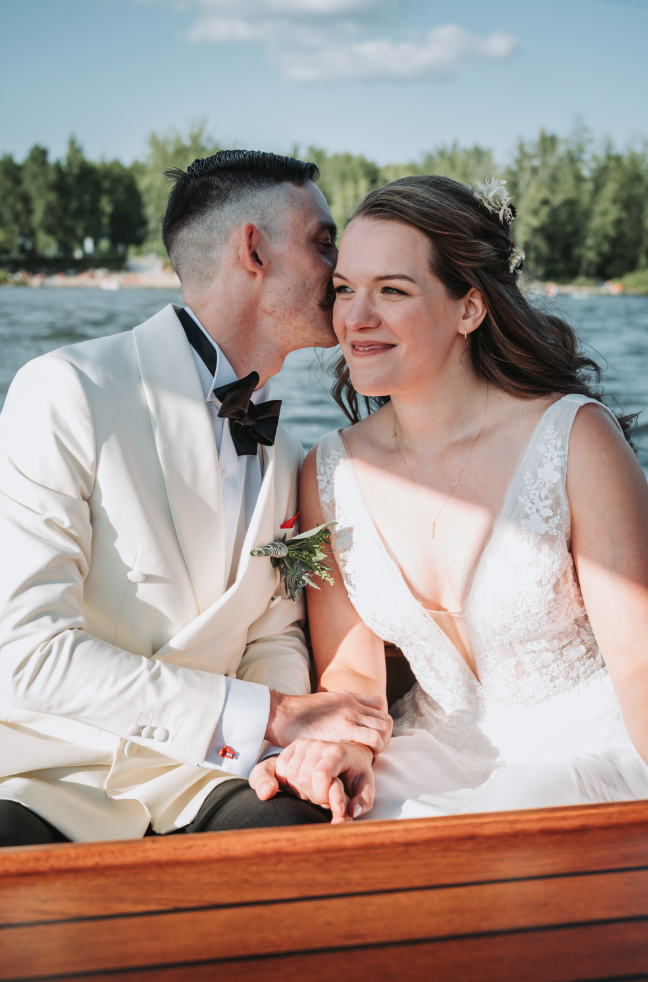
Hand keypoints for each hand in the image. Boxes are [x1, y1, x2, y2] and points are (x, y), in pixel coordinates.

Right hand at [249, 739, 374, 822]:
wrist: (348, 753)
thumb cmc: (355, 772)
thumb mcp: (365, 787)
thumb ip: (363, 802)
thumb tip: (351, 812)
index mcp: (338, 752)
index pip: (321, 775)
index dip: (322, 795)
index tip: (331, 802)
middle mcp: (319, 744)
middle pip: (303, 777)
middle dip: (312, 795)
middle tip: (323, 798)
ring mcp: (304, 743)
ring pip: (289, 774)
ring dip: (299, 790)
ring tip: (313, 791)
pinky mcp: (292, 746)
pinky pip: (278, 767)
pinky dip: (285, 781)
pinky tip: (300, 784)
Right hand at [265, 690, 391, 753]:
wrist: (282, 714)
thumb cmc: (297, 716)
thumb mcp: (322, 705)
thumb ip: (335, 710)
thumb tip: (338, 723)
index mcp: (348, 697)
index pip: (379, 704)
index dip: (379, 722)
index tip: (372, 736)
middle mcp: (352, 703)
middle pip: (385, 718)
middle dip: (384, 736)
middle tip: (373, 750)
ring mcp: (349, 713)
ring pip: (384, 728)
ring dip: (382, 743)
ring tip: (369, 755)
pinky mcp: (344, 727)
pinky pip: (373, 738)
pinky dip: (375, 748)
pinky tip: (364, 757)